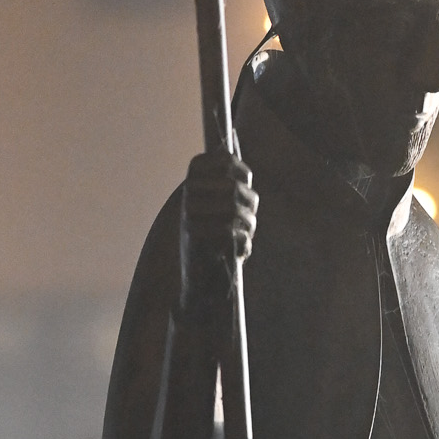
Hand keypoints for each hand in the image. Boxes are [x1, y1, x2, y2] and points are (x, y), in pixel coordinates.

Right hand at [179, 152, 257, 312]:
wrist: (200, 282)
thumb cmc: (214, 241)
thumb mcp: (220, 207)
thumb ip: (227, 182)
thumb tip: (231, 156)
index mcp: (194, 180)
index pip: (224, 160)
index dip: (240, 172)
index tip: (244, 187)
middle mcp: (189, 193)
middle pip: (234, 186)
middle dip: (249, 204)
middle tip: (248, 222)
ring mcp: (189, 213)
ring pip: (234, 208)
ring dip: (248, 225)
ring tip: (245, 235)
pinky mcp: (193, 235)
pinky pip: (230, 231)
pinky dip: (243, 244)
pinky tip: (239, 253)